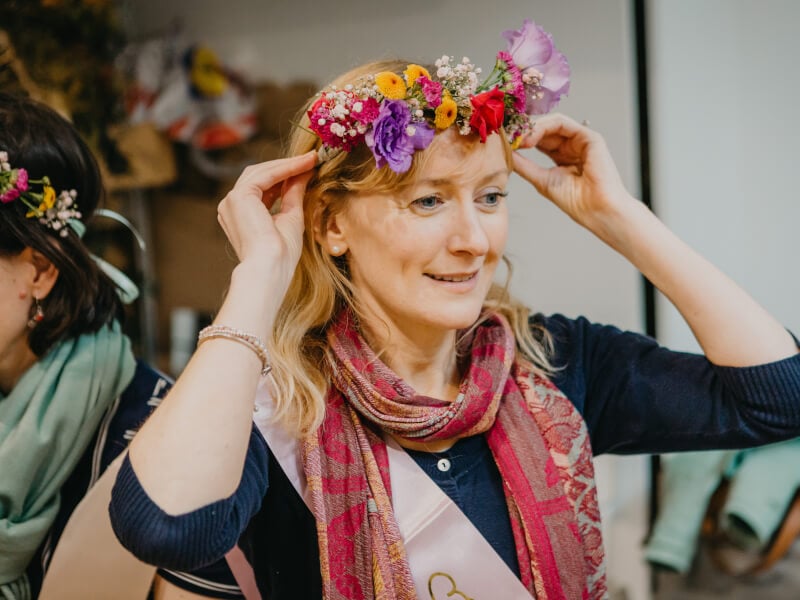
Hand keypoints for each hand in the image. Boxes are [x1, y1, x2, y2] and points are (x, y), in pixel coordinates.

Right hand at [217, 152, 315, 282]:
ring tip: (311, 160)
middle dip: (285, 167)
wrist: (271, 267)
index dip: (284, 176)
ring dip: (288, 165)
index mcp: (240, 215)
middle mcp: (231, 206)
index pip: (262, 187)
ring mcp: (232, 200)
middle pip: (259, 175)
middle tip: (310, 159)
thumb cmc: (281, 254)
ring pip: (261, 172)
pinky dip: (286, 168)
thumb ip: (293, 194)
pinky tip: (304, 165)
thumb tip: (304, 173)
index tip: (307, 167)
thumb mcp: (291, 217)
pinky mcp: (239, 196)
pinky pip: (266, 175)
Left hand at [512, 113, 634, 231]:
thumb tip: (505, 152)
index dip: (521, 139)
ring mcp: (581, 140)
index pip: (538, 140)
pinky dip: (543, 126)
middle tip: (507, 136)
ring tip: (518, 139)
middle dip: (524, 130)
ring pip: (551, 123)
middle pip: (544, 129)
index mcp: (561, 156)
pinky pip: (562, 123)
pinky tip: (530, 138)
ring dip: (531, 128)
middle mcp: (571, 146)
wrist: (596, 210)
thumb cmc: (574, 200)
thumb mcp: (540, 179)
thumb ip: (523, 164)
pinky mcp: (590, 137)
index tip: (504, 142)